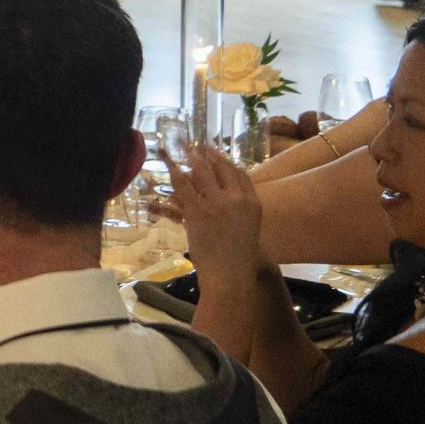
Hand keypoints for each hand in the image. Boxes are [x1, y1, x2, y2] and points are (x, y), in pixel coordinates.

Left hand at [167, 142, 266, 284]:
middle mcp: (238, 199)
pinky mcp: (198, 211)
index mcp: (253, 203)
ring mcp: (217, 203)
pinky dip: (175, 173)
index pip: (240, 174)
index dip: (226, 162)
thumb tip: (225, 203)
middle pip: (222, 168)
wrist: (231, 277)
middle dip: (210, 155)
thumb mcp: (248, 231)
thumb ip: (239, 214)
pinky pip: (184, 186)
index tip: (217, 154)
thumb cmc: (240, 261)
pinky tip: (170, 165)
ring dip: (192, 157)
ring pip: (203, 172)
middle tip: (199, 146)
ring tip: (184, 147)